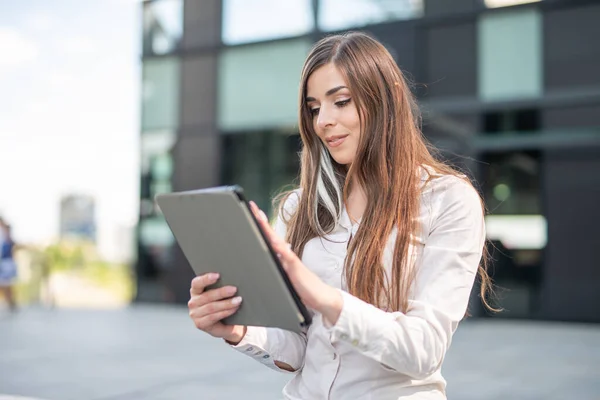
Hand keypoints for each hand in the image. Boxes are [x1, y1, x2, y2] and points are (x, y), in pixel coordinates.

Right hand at [188, 273, 246, 343]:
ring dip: (226, 303)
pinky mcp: (200, 324)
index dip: (206, 279)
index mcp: (196, 291)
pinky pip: (213, 317)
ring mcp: (195, 314)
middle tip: (234, 289)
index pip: (197, 283)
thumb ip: (222, 286)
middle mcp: (193, 302)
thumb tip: (233, 279)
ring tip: (238, 300)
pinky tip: (234, 309)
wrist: (226, 325)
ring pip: (211, 307)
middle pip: (207, 296)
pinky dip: (225, 312)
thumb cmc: (223, 304)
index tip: (218, 275)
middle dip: (221, 292)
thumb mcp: (220, 294)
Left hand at [249, 201, 342, 324]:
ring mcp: (291, 260)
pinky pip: (288, 257)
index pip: (269, 238)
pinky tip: (274, 241)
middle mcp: (286, 255)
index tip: (252, 211)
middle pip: (271, 235)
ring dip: (268, 230)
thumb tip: (271, 255)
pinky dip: (281, 249)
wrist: (320, 297)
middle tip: (252, 207)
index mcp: (282, 256)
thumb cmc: (303, 287)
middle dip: (262, 221)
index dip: (260, 225)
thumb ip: (279, 266)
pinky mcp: (296, 269)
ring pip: (277, 242)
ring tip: (259, 218)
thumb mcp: (285, 276)